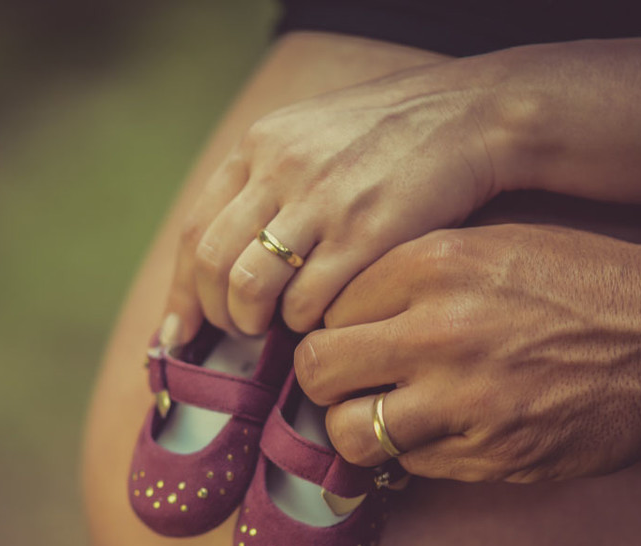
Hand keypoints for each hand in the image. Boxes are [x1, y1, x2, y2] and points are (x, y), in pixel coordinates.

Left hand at [161, 57, 507, 344]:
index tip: (176, 334)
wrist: (465, 116)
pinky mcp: (365, 234)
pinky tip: (325, 317)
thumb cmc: (386, 138)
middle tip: (237, 331)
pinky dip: (307, 322)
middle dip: (216, 313)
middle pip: (213, 263)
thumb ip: (265, 183)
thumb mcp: (310, 137)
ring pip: (250, 286)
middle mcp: (279, 170)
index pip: (195, 232)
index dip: (181, 294)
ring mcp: (321, 202)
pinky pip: (310, 300)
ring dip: (253, 322)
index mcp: (260, 146)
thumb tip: (226, 251)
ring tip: (275, 328)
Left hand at [294, 225, 640, 482]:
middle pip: (318, 370)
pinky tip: (442, 432)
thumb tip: (337, 311)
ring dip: (357, 430)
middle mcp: (440, 330)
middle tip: (347, 384)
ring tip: (384, 417)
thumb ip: (411, 272)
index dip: (329, 328)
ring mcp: (465, 400)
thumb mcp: (491, 245)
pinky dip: (414, 455)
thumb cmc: (580, 283)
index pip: (323, 308)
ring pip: (349, 433)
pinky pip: (412, 466)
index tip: (347, 340)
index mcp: (433, 264)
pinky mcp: (493, 454)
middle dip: (323, 381)